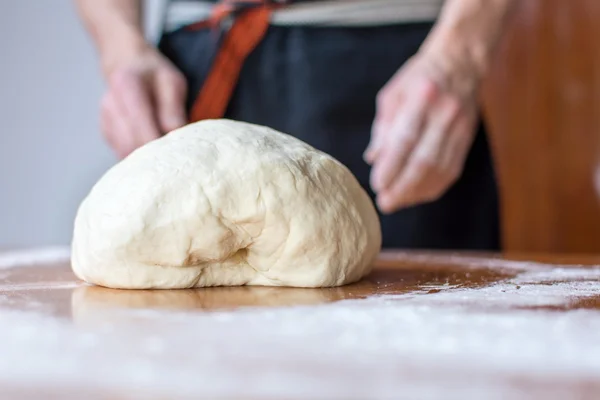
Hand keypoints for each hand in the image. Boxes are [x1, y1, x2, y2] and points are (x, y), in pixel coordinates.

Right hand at [100, 46, 186, 158]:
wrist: (128, 64)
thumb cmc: (154, 74)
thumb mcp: (172, 83)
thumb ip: (173, 109)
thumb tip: (175, 138)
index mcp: (127, 87)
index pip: (141, 127)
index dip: (159, 146)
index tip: (176, 154)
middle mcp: (110, 104)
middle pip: (131, 144)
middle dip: (153, 155)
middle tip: (173, 157)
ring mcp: (105, 119)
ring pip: (124, 152)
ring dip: (145, 158)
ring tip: (164, 154)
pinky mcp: (106, 132)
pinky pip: (122, 152)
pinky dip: (137, 156)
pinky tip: (151, 148)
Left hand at [364, 52, 479, 213]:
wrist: (460, 62)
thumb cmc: (418, 78)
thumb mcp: (392, 94)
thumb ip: (383, 128)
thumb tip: (374, 159)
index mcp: (422, 96)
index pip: (405, 139)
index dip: (391, 166)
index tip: (377, 185)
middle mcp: (444, 113)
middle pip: (424, 160)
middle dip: (402, 187)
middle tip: (384, 202)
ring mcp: (460, 127)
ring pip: (439, 170)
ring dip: (416, 191)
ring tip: (397, 201)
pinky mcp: (467, 139)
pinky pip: (451, 170)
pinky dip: (433, 186)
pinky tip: (417, 194)